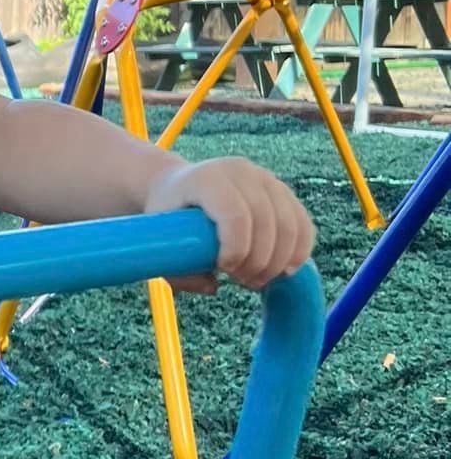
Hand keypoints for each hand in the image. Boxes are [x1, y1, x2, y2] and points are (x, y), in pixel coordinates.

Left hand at [144, 156, 313, 292]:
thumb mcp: (156, 241)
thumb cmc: (166, 216)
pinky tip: (285, 270)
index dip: (237, 249)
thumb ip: (179, 270)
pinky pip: (303, 223)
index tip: (225, 270)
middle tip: (242, 281)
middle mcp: (240, 171)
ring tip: (258, 279)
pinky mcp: (281, 190)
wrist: (177, 186)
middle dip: (259, 261)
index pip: (235, 215)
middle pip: (267, 221)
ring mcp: (264, 178)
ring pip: (291, 224)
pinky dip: (299, 251)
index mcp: (207, 178)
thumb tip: (214, 287)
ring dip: (280, 261)